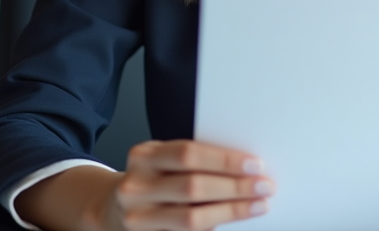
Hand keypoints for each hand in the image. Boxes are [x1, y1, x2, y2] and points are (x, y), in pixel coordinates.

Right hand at [113, 139, 275, 230]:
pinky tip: (232, 225)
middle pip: (193, 187)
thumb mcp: (162, 161)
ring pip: (192, 218)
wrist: (113, 210)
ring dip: (231, 211)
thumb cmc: (151, 181)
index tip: (256, 165)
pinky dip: (213, 229)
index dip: (225, 160)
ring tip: (257, 205)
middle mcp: (135, 187)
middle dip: (234, 187)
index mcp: (143, 157)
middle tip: (264, 186)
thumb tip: (244, 166)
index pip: (189, 154)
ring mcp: (137, 219)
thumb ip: (192, 162)